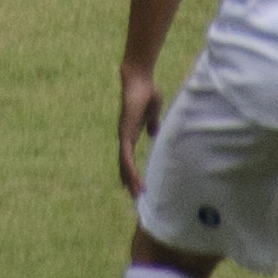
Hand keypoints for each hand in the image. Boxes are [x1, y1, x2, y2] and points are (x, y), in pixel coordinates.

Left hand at [117, 64, 164, 195]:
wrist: (140, 80)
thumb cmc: (147, 92)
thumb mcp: (153, 112)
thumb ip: (152, 123)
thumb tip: (153, 132)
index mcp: (132, 132)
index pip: (129, 156)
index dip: (131, 170)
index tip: (135, 185)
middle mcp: (125, 136)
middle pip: (125, 163)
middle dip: (129, 180)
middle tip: (135, 197)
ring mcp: (124, 134)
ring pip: (125, 163)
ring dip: (130, 179)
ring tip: (136, 194)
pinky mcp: (125, 132)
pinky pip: (126, 155)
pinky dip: (129, 168)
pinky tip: (133, 179)